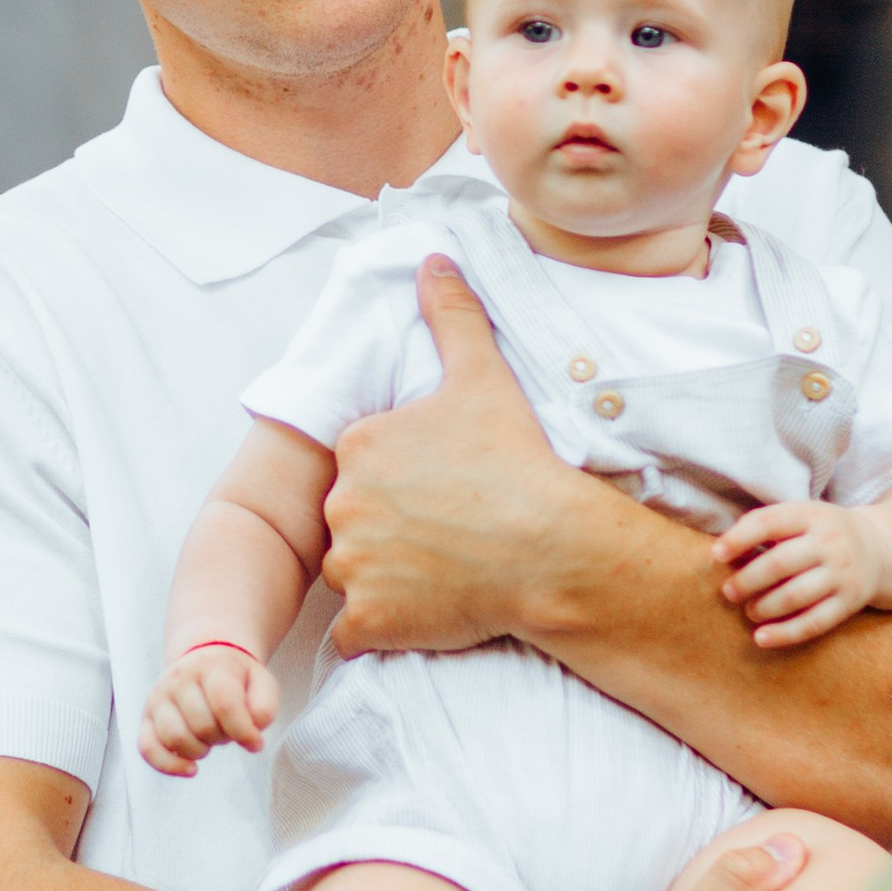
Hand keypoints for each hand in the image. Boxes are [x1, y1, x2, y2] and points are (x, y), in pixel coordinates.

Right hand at [140, 644, 277, 775]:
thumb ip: (265, 707)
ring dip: (200, 751)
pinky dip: (168, 765)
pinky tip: (191, 769)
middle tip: (228, 731)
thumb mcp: (261, 682)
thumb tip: (252, 734)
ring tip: (210, 741)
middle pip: (202, 726)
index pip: (224, 705)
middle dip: (222, 738)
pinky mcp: (146, 717)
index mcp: (211, 667)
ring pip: (175, 738)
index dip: (243, 732)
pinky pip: (147, 748)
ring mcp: (159, 697)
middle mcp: (179, 679)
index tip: (256, 744)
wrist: (204, 657)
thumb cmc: (235, 677)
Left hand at [325, 257, 583, 658]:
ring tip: (443, 572)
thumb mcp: (483, 377)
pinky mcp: (367, 620)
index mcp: (358, 445)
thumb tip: (433, 259)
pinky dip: (383, 627)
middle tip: (447, 535)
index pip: (361, 470)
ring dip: (384, 579)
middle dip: (389, 531)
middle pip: (352, 522)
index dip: (402, 484)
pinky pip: (358, 631)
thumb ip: (451, 315)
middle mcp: (341, 503)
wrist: (550, 547)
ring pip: (353, 575)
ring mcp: (351, 565)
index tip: (444, 492)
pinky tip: (427, 611)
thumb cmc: (518, 462)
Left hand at [714, 499, 879, 648]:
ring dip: (763, 607)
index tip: (716, 554)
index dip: (739, 538)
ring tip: (750, 611)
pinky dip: (784, 634)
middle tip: (729, 592)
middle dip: (747, 581)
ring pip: (795, 596)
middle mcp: (830, 542)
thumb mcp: (801, 518)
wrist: (880, 549)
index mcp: (811, 515)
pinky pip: (814, 623)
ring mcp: (842, 573)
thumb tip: (720, 554)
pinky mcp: (850, 602)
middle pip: (779, 563)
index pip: (769, 522)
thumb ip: (765, 529)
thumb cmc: (821, 534)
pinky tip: (761, 638)